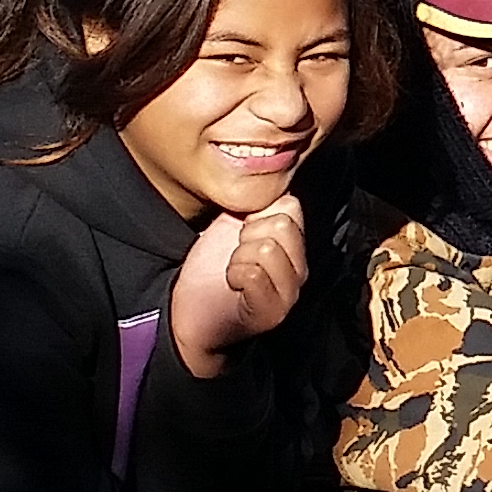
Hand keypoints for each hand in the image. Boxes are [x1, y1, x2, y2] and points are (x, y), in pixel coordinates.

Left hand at [167, 197, 310, 375]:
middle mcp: (300, 269)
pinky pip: (254, 275)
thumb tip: (267, 175)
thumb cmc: (212, 269)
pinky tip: (233, 285)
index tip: (241, 230)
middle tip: (237, 253)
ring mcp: (289, 293)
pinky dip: (236, 275)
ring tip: (234, 270)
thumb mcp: (234, 226)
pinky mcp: (271, 313)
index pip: (290, 204)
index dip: (256, 211)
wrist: (192, 316)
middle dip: (248, 234)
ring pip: (268, 249)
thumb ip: (256, 204)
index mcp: (293, 245)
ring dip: (239, 258)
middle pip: (282, 225)